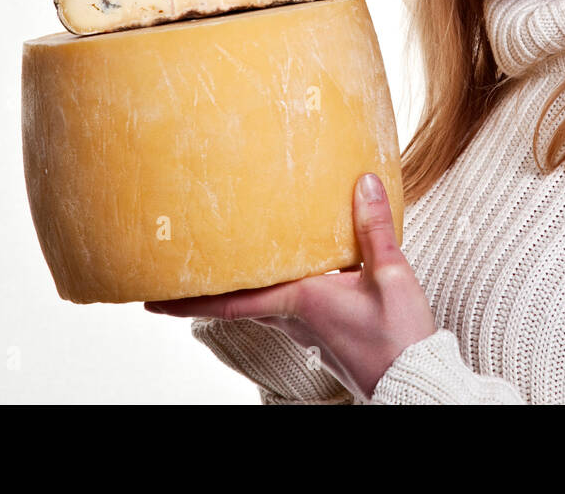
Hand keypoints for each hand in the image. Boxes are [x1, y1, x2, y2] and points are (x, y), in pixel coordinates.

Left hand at [144, 172, 436, 401]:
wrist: (415, 380)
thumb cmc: (400, 336)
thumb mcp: (392, 274)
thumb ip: (375, 228)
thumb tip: (362, 183)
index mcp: (301, 300)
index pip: (230, 301)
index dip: (187, 300)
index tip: (150, 298)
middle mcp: (295, 317)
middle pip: (239, 302)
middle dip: (208, 291)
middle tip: (180, 273)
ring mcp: (308, 331)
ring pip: (264, 305)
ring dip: (242, 290)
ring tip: (230, 267)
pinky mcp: (324, 336)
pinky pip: (288, 310)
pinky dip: (274, 294)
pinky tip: (294, 278)